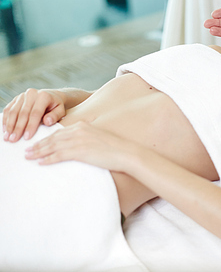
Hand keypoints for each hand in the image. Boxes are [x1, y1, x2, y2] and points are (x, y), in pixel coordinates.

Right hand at [3, 89, 65, 141]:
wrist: (51, 96)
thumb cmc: (56, 106)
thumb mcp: (61, 111)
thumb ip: (55, 116)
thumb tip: (47, 122)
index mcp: (43, 96)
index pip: (35, 113)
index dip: (30, 126)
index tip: (27, 137)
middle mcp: (31, 94)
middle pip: (22, 113)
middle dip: (18, 128)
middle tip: (13, 140)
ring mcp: (22, 96)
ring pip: (13, 112)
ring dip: (9, 125)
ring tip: (7, 137)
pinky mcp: (15, 99)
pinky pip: (8, 109)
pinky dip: (5, 120)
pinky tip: (5, 130)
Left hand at [24, 122, 138, 171]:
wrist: (126, 153)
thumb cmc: (115, 148)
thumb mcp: (100, 138)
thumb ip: (87, 138)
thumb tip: (79, 146)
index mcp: (83, 126)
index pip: (60, 132)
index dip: (46, 138)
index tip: (37, 143)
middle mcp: (79, 131)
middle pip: (53, 138)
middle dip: (38, 144)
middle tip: (26, 151)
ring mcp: (79, 141)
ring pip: (53, 146)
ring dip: (39, 152)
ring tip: (28, 157)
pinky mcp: (80, 151)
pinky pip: (59, 155)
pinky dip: (48, 159)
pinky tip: (40, 163)